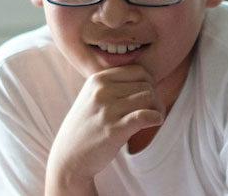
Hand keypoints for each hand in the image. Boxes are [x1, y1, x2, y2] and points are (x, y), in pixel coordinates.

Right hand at [45, 65, 162, 194]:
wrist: (69, 157)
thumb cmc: (88, 127)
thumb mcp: (93, 97)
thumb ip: (115, 85)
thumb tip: (150, 78)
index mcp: (97, 80)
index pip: (138, 70)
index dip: (149, 83)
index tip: (147, 97)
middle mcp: (101, 91)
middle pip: (146, 85)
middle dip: (155, 98)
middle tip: (152, 111)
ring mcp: (107, 110)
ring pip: (149, 98)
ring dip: (158, 109)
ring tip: (153, 119)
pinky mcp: (114, 130)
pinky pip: (145, 115)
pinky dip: (156, 118)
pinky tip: (155, 122)